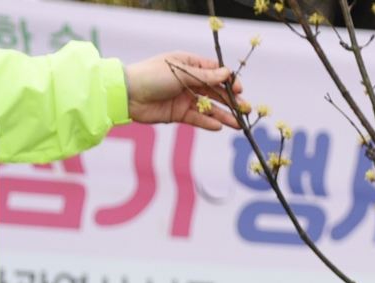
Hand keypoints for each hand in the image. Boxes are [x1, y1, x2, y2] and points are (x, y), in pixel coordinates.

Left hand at [126, 52, 243, 129]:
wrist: (128, 95)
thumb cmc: (152, 76)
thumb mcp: (181, 72)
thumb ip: (205, 77)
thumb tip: (227, 74)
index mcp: (188, 64)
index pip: (213, 72)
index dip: (227, 80)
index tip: (239, 88)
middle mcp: (188, 81)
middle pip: (214, 91)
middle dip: (231, 101)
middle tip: (246, 109)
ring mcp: (183, 98)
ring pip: (208, 107)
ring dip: (223, 115)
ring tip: (239, 124)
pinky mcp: (178, 114)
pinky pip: (197, 119)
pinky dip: (207, 122)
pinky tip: (219, 126)